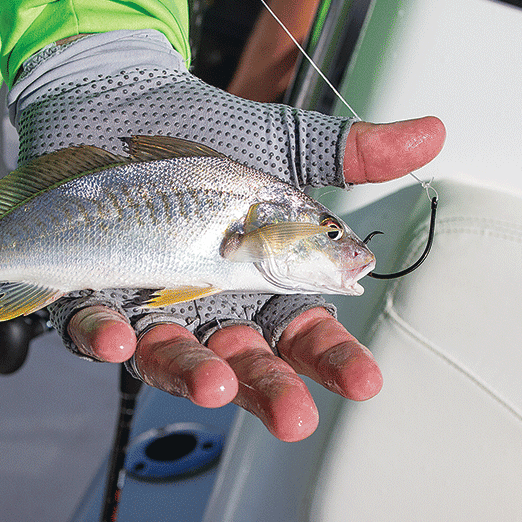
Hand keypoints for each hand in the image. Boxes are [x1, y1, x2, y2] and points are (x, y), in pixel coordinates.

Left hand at [8, 30, 444, 441]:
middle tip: (294, 418)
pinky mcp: (91, 299)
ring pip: (173, 359)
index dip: (336, 358)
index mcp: (261, 284)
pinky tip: (115, 338)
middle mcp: (210, 309)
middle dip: (271, 393)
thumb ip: (351, 153)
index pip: (306, 334)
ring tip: (215, 385)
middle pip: (247, 364)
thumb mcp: (282, 147)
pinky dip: (104, 338)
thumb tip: (430, 135)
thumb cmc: (203, 133)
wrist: (118, 103)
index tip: (364, 379)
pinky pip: (95, 329)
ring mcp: (151, 310)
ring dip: (193, 376)